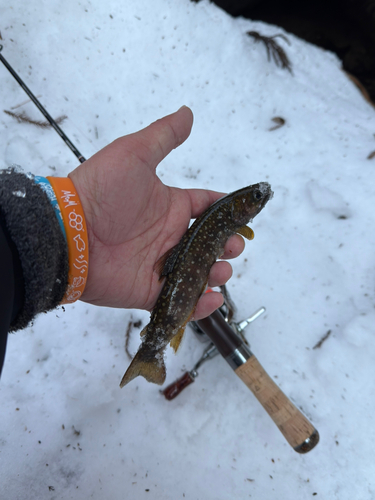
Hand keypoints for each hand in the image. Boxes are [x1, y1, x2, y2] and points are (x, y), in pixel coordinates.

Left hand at [68, 106, 243, 319]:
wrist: (70, 231)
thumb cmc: (101, 189)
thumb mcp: (135, 154)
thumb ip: (164, 136)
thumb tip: (187, 112)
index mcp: (171, 206)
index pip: (207, 207)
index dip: (226, 212)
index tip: (244, 217)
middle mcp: (168, 235)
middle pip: (208, 243)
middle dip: (226, 245)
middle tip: (232, 247)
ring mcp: (160, 264)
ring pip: (198, 272)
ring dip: (216, 273)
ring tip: (220, 269)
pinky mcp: (148, 290)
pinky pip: (178, 301)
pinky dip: (198, 304)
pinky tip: (211, 298)